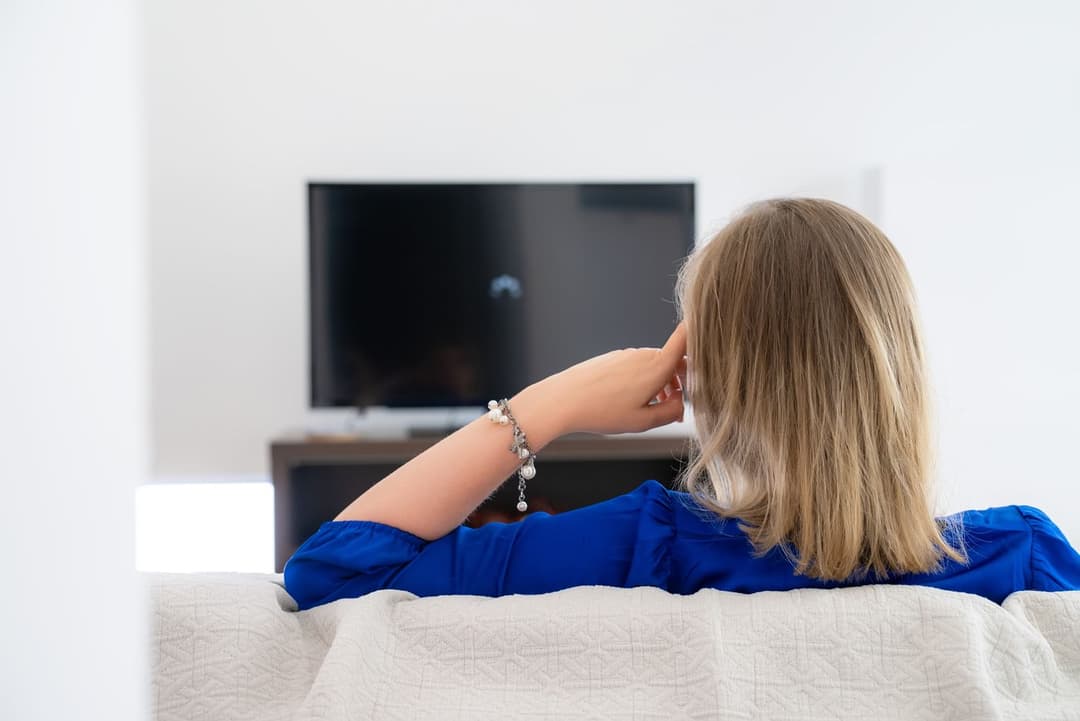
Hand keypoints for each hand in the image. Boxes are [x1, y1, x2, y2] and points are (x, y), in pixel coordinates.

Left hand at [520, 322, 686, 435]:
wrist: (564, 399)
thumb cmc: (602, 411)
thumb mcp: (643, 421)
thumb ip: (671, 412)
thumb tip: (682, 404)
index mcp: (657, 367)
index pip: (685, 339)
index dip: (700, 332)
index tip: (711, 331)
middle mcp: (644, 355)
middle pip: (673, 361)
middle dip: (681, 382)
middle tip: (677, 408)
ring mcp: (627, 355)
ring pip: (655, 365)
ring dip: (662, 384)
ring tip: (654, 409)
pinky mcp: (614, 358)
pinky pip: (638, 366)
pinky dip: (644, 381)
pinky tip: (633, 401)